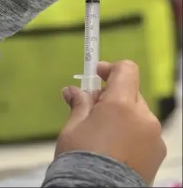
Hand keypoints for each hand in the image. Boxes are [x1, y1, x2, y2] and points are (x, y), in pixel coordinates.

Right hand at [56, 61, 166, 184]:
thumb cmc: (80, 160)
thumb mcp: (73, 128)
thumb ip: (79, 104)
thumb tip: (72, 91)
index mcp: (122, 106)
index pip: (126, 70)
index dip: (110, 68)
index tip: (98, 73)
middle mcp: (143, 118)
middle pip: (130, 92)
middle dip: (112, 95)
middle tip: (92, 107)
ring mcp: (154, 137)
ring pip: (137, 112)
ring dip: (122, 114)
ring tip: (103, 132)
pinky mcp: (158, 153)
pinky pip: (144, 131)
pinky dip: (131, 131)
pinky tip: (115, 147)